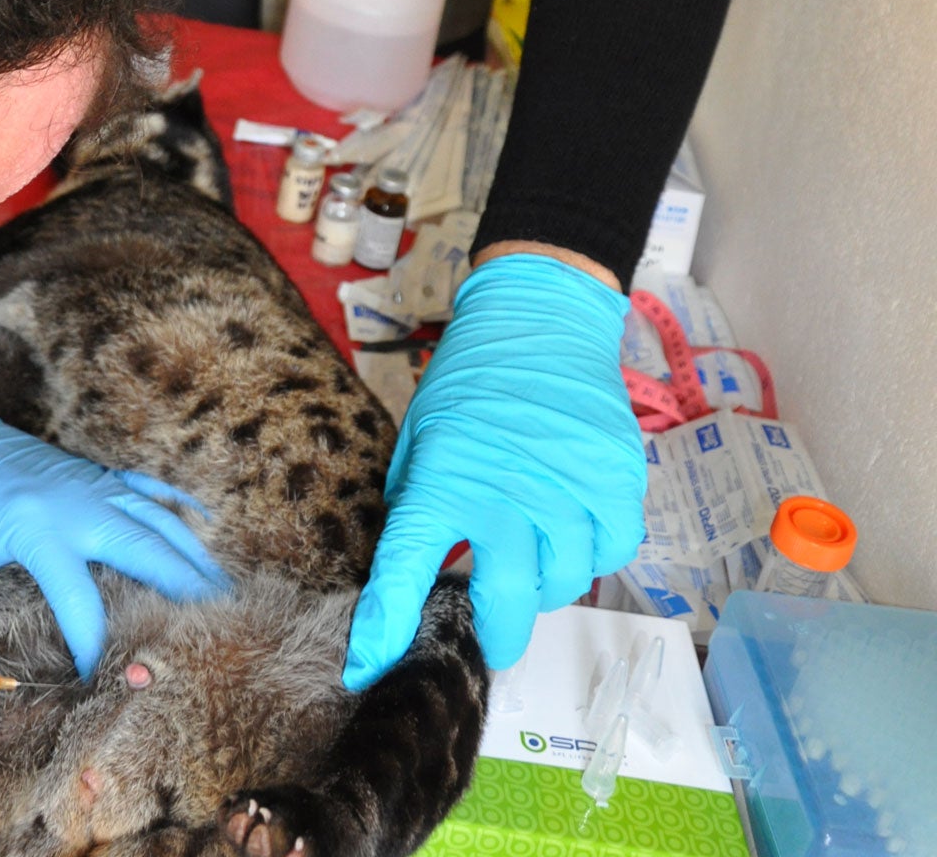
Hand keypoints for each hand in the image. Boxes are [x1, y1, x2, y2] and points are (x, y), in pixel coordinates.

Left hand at [0, 373, 230, 674]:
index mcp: (36, 527)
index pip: (78, 598)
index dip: (93, 642)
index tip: (102, 679)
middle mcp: (74, 502)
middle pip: (141, 549)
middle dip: (178, 589)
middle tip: (217, 625)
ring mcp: (88, 482)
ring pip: (153, 517)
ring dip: (188, 552)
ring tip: (224, 589)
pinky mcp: (90, 471)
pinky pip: (145, 485)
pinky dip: (176, 503)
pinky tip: (207, 522)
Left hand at [344, 253, 645, 682]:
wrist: (539, 319)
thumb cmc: (471, 379)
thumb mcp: (423, 431)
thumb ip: (420, 498)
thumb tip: (419, 566)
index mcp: (444, 473)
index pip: (405, 561)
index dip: (385, 621)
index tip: (368, 664)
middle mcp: (506, 488)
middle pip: (506, 600)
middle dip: (495, 634)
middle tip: (491, 637)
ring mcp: (568, 485)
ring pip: (564, 582)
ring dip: (546, 582)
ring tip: (535, 550)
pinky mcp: (616, 478)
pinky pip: (611, 551)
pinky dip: (594, 552)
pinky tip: (576, 527)